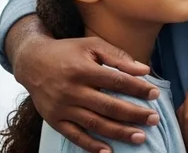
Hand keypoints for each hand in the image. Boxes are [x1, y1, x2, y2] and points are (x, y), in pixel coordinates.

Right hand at [12, 32, 158, 152]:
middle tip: (154, 119)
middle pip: (108, 106)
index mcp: (83, 69)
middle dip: (134, 114)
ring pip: (94, 123)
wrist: (32, 62)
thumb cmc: (67, 52)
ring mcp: (63, 107)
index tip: (155, 94)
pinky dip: (91, 146)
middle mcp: (72, 90)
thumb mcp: (92, 45)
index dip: (137, 88)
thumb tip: (144, 70)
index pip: (116, 81)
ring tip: (140, 137)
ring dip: (118, 132)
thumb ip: (118, 56)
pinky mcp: (55, 120)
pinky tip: (108, 151)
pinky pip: (74, 136)